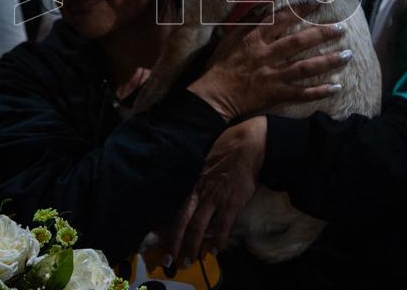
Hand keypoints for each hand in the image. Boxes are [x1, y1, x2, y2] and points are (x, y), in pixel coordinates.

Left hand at [158, 117, 266, 266]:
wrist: (247, 145)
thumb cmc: (225, 151)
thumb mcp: (204, 165)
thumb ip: (196, 181)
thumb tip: (190, 197)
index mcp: (193, 184)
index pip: (176, 210)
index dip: (167, 227)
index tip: (160, 241)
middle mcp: (201, 192)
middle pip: (183, 222)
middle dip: (175, 243)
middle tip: (170, 260)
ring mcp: (216, 198)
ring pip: (200, 227)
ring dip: (193, 246)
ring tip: (189, 260)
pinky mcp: (232, 202)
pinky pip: (223, 226)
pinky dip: (219, 240)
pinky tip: (216, 250)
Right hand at [187, 5, 346, 119]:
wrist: (214, 95)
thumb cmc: (220, 66)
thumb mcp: (229, 39)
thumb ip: (246, 24)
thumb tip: (262, 8)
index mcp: (255, 39)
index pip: (282, 20)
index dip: (301, 10)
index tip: (319, 2)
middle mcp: (267, 55)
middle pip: (300, 42)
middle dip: (323, 34)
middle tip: (342, 28)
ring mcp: (273, 76)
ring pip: (306, 67)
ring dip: (329, 61)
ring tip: (347, 55)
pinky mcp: (275, 94)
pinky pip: (301, 93)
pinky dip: (319, 91)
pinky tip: (336, 87)